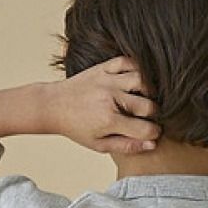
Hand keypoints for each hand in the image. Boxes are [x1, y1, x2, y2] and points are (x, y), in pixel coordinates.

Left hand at [46, 55, 162, 154]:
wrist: (53, 106)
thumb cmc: (76, 127)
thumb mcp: (99, 144)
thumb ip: (126, 145)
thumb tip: (152, 144)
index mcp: (108, 120)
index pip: (145, 129)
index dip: (154, 133)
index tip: (152, 133)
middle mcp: (110, 98)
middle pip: (148, 105)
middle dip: (154, 114)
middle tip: (147, 117)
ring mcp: (107, 80)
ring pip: (142, 80)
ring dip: (149, 90)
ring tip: (144, 98)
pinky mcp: (103, 67)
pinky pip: (127, 61)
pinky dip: (137, 68)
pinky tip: (136, 80)